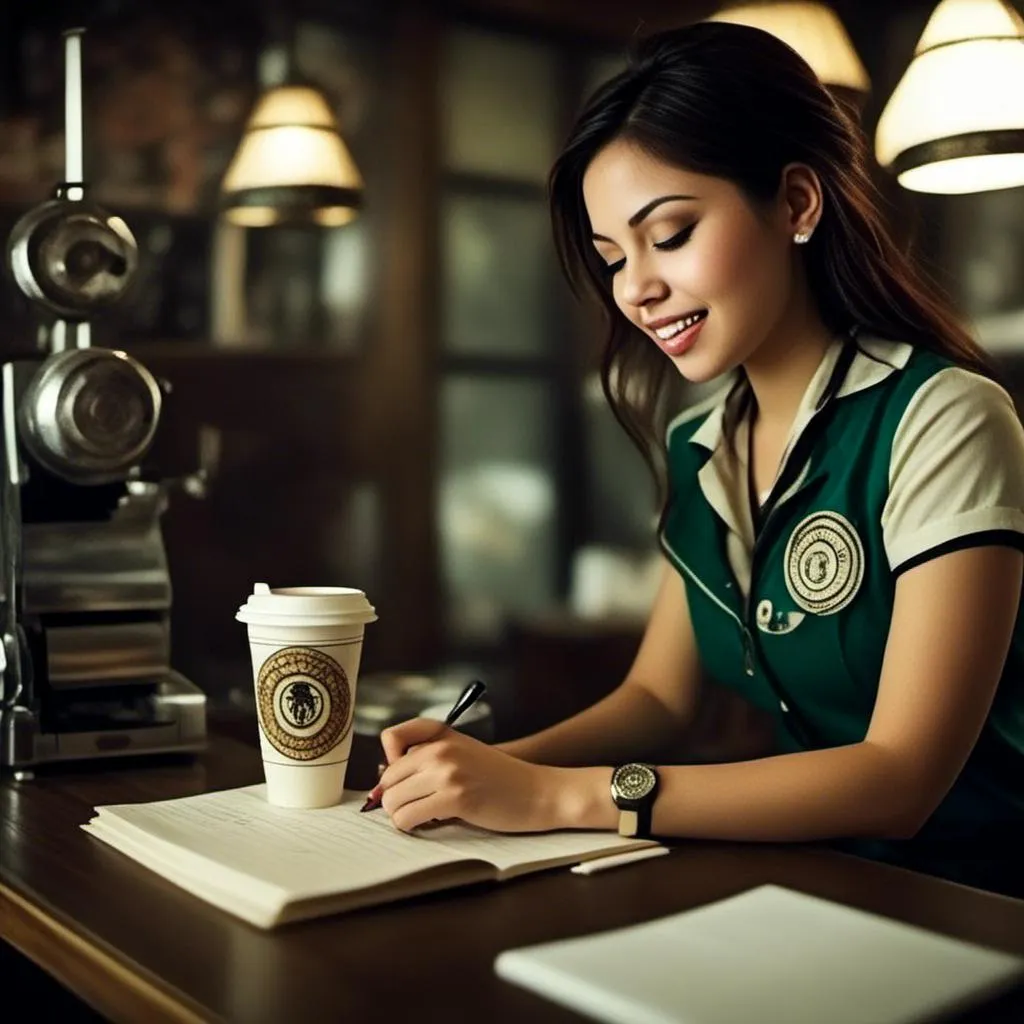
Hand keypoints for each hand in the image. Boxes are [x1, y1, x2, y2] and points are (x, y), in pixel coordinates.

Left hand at [374, 718, 563, 832]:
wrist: (538, 792)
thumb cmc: (500, 778)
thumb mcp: (463, 753)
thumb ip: (428, 758)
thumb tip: (383, 781)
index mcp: (442, 734)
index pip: (390, 738)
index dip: (392, 764)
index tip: (407, 779)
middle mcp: (441, 749)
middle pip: (388, 778)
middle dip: (395, 797)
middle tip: (417, 806)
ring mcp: (447, 773)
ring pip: (392, 800)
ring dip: (402, 815)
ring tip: (425, 815)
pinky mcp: (454, 798)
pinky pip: (407, 818)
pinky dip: (411, 826)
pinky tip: (432, 823)